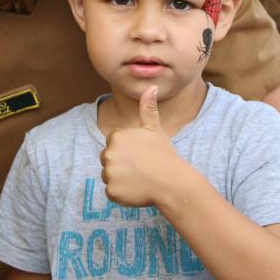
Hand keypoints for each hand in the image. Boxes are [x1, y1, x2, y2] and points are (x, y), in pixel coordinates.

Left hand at [100, 86, 182, 207]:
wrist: (172, 182)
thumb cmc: (163, 154)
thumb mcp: (154, 128)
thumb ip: (147, 107)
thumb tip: (151, 86)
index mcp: (116, 136)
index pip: (113, 144)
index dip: (127, 150)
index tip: (141, 154)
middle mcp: (108, 153)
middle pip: (108, 160)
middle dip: (122, 164)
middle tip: (141, 167)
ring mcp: (109, 173)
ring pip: (109, 175)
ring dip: (121, 179)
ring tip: (139, 178)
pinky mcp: (111, 191)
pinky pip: (112, 191)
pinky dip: (122, 193)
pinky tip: (136, 189)